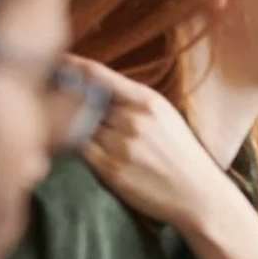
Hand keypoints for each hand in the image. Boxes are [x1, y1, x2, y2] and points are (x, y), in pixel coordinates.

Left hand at [65, 56, 246, 231]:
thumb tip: (89, 84)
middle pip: (83, 101)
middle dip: (71, 100)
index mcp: (148, 102)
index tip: (57, 62)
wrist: (200, 196)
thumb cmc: (181, 154)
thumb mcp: (165, 116)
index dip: (72, 66)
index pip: (98, 75)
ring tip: (81, 132)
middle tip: (58, 99)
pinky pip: (81, 150)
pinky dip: (79, 147)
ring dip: (75, 126)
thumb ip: (131, 100)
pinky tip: (88, 148)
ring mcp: (121, 146)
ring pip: (79, 126)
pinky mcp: (111, 170)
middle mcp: (134, 121)